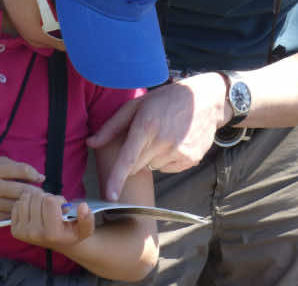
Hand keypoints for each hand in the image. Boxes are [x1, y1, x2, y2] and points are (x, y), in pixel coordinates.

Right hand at [0, 157, 44, 223]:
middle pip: (24, 190)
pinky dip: (19, 213)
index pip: (21, 170)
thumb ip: (14, 166)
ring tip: (36, 202)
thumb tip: (38, 177)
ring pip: (20, 206)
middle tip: (44, 193)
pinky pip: (12, 216)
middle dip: (38, 192)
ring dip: (30, 204)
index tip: (40, 178)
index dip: (34, 174)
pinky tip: (22, 210)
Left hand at [11, 195, 94, 248]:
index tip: (62, 206)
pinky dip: (26, 203)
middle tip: (52, 207)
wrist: (57, 242)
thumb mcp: (85, 229)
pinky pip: (17, 204)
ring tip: (43, 208)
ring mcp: (22, 232)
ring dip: (36, 199)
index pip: (50, 201)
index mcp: (52, 233)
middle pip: (37, 198)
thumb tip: (83, 207)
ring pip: (26, 199)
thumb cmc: (71, 232)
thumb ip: (88, 219)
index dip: (58, 199)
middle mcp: (35, 234)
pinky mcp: (14, 230)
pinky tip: (34, 211)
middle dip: (47, 198)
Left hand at [87, 73, 227, 200]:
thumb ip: (112, 126)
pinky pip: (168, 169)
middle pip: (137, 166)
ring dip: (152, 158)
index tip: (110, 197)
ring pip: (152, 168)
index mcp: (147, 126)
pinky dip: (166, 159)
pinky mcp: (190, 160)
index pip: (128, 159)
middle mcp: (163, 142)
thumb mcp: (137, 105)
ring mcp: (179, 153)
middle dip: (134, 158)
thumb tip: (91, 143)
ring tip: (163, 135)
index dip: (117, 179)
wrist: (206, 101)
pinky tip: (174, 142)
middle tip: (144, 137)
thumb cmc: (166, 99)